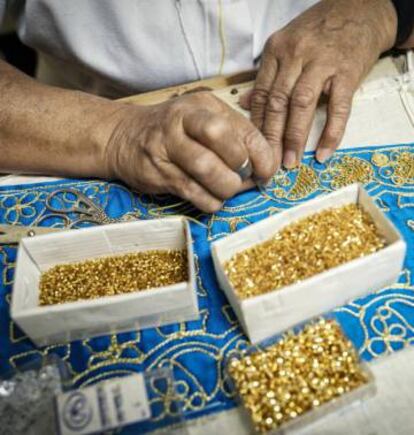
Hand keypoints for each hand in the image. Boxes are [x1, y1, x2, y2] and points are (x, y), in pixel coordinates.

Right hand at [104, 92, 275, 211]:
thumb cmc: (173, 129)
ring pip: (208, 171)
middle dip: (241, 167)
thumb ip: (234, 134)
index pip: (241, 127)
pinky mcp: (157, 173)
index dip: (261, 154)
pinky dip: (210, 201)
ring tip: (227, 188)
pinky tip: (211, 196)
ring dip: (226, 188)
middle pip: (223, 142)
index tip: (266, 170)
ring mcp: (166, 147)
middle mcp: (182, 121)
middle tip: (243, 178)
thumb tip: (266, 166)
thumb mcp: (203, 117)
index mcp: (202, 105)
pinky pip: (194, 194)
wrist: (123, 136)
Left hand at [244, 0, 396, 167]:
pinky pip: (338, 107)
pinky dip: (331, 132)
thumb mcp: (286, 45)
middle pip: (278, 102)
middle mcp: (296, 55)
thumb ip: (266, 76)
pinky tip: (323, 152)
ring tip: (290, 162)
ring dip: (295, 137)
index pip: (261, 94)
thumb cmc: (318, 32)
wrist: (361, 11)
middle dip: (272, 137)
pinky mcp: (348, 72)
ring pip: (302, 104)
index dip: (257, 125)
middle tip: (269, 163)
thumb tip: (244, 104)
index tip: (254, 148)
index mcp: (277, 50)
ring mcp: (323, 63)